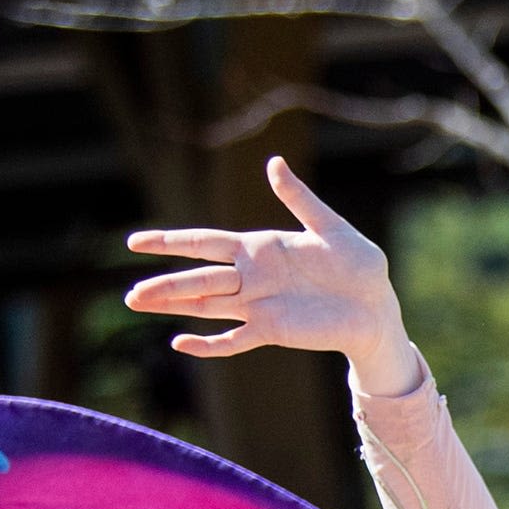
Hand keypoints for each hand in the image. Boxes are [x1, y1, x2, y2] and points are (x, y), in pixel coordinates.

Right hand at [125, 157, 416, 395]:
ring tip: (139, 305)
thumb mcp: (331, 228)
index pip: (204, 243)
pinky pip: (235, 340)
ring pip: (206, 306)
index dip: (170, 242)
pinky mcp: (273, 330)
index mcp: (259, 248)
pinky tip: (182, 344)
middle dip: (164, 285)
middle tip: (130, 295)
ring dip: (174, 307)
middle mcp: (251, 277)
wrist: (378, 307)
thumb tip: (274, 163)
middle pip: (197, 279)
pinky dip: (210, 344)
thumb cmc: (359, 265)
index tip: (135, 242)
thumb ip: (299, 199)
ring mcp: (259, 306)